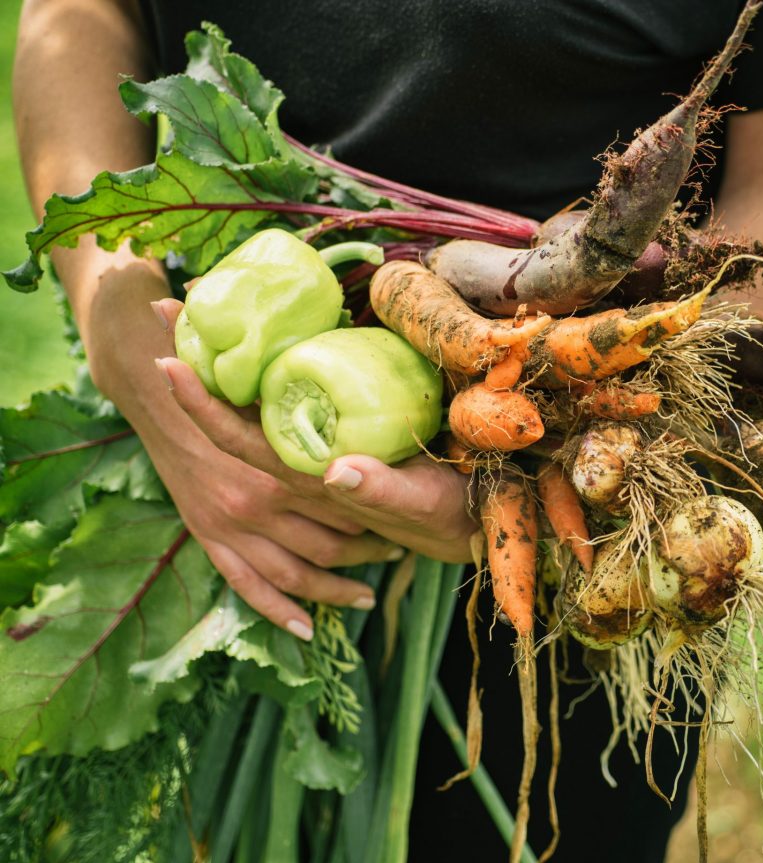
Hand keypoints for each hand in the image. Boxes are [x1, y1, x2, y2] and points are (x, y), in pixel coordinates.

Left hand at [152, 298, 477, 558]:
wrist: (464, 524)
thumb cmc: (442, 513)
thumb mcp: (418, 503)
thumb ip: (380, 490)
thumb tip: (336, 472)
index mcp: (308, 477)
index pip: (240, 439)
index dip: (201, 404)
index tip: (166, 359)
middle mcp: (299, 462)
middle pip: (232, 412)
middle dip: (197, 361)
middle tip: (168, 308)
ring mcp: (315, 447)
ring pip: (253, 404)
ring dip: (220, 361)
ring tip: (195, 313)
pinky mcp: (337, 435)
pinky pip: (284, 402)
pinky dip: (261, 368)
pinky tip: (255, 339)